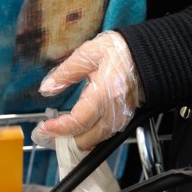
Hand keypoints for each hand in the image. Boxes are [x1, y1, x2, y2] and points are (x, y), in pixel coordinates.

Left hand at [32, 30, 141, 150]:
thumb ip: (65, 73)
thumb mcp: (88, 54)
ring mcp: (122, 117)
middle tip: (45, 134)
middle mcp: (115, 110)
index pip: (79, 121)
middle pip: (87, 138)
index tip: (44, 127)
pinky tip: (75, 131)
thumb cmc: (120, 50)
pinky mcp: (125, 118)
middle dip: (64, 141)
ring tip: (56, 133)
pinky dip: (88, 137)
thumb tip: (46, 87)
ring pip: (96, 141)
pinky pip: (104, 135)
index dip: (59, 128)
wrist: (148, 54)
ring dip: (75, 141)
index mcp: (105, 93)